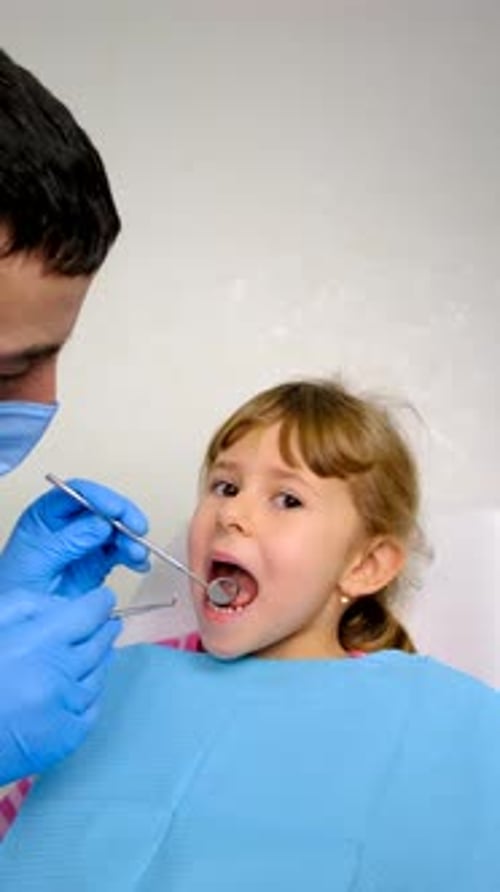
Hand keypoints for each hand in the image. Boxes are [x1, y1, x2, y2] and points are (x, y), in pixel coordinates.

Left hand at [0, 479, 149, 596]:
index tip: (116, 510)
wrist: (24, 622)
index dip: (100, 497)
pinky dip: (134, 557)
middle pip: (103, 508)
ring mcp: (86, 542)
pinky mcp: (99, 561)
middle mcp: (69, 524)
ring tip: (137, 555)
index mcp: (47, 515)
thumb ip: (70, 542)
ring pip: (116, 529)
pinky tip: (139, 565)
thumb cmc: (18, 590)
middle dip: (123, 517)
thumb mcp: (39, 562)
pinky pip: (122, 552)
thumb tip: (102, 523)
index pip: (76, 492)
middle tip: (138, 530)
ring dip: (131, 539)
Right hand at [0, 586, 120, 782]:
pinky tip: (85, 686)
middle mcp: (57, 676)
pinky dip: (91, 694)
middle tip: (108, 623)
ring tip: (99, 651)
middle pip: (99, 644)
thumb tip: (65, 605)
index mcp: (36, 644)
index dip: (99, 604)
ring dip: (101, 660)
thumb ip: (26, 606)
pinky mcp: (66, 740)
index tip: (104, 600)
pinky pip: (92, 708)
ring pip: (99, 676)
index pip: (87, 614)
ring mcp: (65, 710)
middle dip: (104, 629)